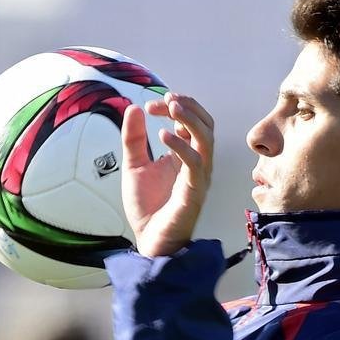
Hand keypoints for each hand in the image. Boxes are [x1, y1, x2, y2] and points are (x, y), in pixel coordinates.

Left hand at [121, 92, 214, 256]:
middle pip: (206, 125)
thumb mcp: (134, 166)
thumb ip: (134, 139)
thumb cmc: (147, 207)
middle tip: (167, 99)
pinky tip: (162, 135)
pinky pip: (194, 164)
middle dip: (188, 107)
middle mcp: (197, 163)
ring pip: (206, 140)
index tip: (150, 105)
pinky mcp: (194, 192)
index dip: (175, 107)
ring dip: (190, 120)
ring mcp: (198, 177)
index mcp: (185, 156)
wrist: (149, 241)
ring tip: (170, 107)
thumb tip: (133, 108)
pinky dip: (181, 146)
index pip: (190, 121)